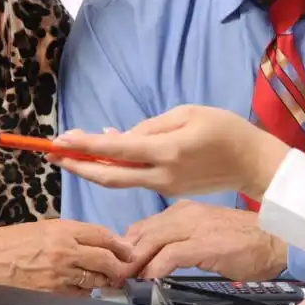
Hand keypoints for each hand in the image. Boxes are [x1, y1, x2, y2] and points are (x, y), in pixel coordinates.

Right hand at [0, 220, 131, 295]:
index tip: (128, 250)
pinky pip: (78, 295)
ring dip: (102, 280)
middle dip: (118, 265)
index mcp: (63, 230)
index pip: (103, 235)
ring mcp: (59, 275)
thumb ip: (72, 233)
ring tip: (103, 278)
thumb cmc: (10, 242)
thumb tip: (98, 241)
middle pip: (106, 259)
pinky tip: (80, 288)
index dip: (120, 244)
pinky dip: (84, 292)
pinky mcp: (52, 293)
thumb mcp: (44, 227)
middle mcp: (65, 251)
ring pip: (95, 280)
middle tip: (123, 268)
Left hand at [49, 105, 291, 199]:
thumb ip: (150, 126)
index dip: (84, 145)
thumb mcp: (187, 114)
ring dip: (94, 167)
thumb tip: (120, 137)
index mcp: (167, 151)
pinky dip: (117, 167)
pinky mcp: (169, 190)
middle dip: (77, 166)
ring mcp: (164, 187)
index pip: (115, 150)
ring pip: (120, 180)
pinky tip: (106, 155)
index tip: (60, 139)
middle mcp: (161, 174)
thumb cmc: (225, 129)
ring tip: (71, 151)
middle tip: (51, 154)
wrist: (252, 162)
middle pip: (108, 177)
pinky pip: (136, 178)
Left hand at [121, 201, 286, 280]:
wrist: (274, 241)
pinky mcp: (204, 243)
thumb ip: (180, 243)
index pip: (143, 227)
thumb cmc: (243, 242)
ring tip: (124, 283)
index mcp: (184, 211)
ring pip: (150, 242)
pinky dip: (154, 269)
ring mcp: (194, 227)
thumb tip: (154, 263)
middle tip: (113, 279)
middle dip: (123, 258)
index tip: (118, 267)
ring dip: (134, 265)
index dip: (126, 248)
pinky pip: (170, 255)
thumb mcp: (204, 237)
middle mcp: (184, 214)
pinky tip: (148, 282)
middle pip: (141, 233)